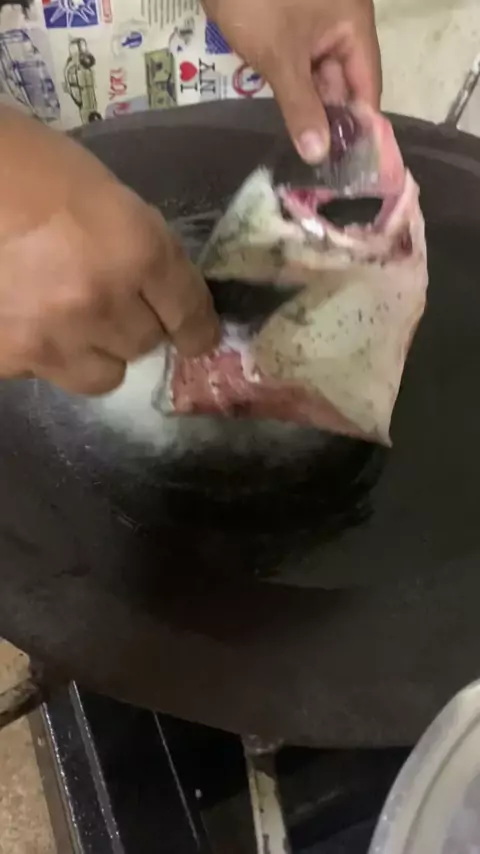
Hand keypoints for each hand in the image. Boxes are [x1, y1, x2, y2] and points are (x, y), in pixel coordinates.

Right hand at [0, 107, 218, 394]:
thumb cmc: (24, 165)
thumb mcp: (103, 192)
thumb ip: (140, 246)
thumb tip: (163, 291)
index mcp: (136, 249)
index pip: (189, 313)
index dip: (198, 329)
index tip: (196, 337)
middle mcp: (103, 302)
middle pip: (146, 345)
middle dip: (136, 325)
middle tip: (109, 301)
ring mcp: (55, 337)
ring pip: (105, 374)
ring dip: (98, 352)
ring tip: (72, 322)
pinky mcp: (12, 358)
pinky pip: (51, 373)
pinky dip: (47, 353)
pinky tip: (28, 319)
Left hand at [202, 0, 381, 163]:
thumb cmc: (258, 1)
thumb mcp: (280, 57)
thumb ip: (301, 107)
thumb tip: (318, 154)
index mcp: (353, 23)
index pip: (368, 85)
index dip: (362, 125)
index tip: (353, 163)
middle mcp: (341, 24)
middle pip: (345, 82)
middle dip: (334, 121)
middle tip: (324, 165)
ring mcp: (315, 25)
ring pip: (321, 76)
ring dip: (313, 109)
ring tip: (308, 152)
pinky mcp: (289, 27)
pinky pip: (301, 65)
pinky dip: (297, 91)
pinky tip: (291, 121)